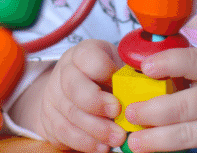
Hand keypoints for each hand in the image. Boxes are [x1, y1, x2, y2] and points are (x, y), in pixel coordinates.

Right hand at [11, 39, 126, 152]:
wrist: (74, 92)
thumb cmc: (104, 77)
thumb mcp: (116, 66)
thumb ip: (127, 74)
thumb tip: (146, 88)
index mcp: (82, 53)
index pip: (88, 57)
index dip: (104, 71)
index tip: (120, 84)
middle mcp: (65, 72)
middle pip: (74, 87)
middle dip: (97, 103)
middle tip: (117, 112)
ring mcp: (54, 96)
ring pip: (71, 113)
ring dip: (97, 129)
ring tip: (118, 137)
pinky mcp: (51, 120)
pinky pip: (66, 132)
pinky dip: (86, 142)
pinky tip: (103, 147)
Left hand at [123, 47, 196, 152]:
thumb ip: (188, 71)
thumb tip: (141, 72)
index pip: (193, 62)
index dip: (169, 63)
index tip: (146, 67)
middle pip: (185, 105)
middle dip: (153, 111)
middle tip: (130, 113)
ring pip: (189, 134)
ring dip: (158, 140)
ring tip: (135, 143)